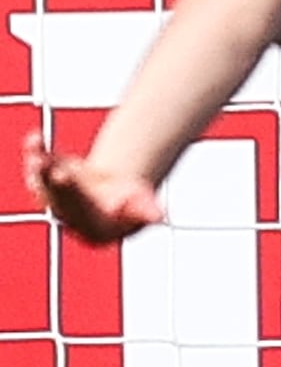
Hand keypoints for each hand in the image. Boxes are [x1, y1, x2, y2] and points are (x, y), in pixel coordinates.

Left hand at [25, 133, 161, 246]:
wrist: (113, 193)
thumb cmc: (131, 203)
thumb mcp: (143, 206)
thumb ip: (146, 211)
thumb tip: (159, 216)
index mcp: (93, 228)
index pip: (85, 216)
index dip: (80, 202)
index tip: (73, 184)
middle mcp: (68, 216)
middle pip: (62, 200)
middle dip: (58, 185)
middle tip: (58, 173)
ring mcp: (53, 198)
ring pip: (43, 182)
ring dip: (40, 167)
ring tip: (38, 153)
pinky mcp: (45, 180)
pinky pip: (39, 165)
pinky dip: (36, 151)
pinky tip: (35, 138)